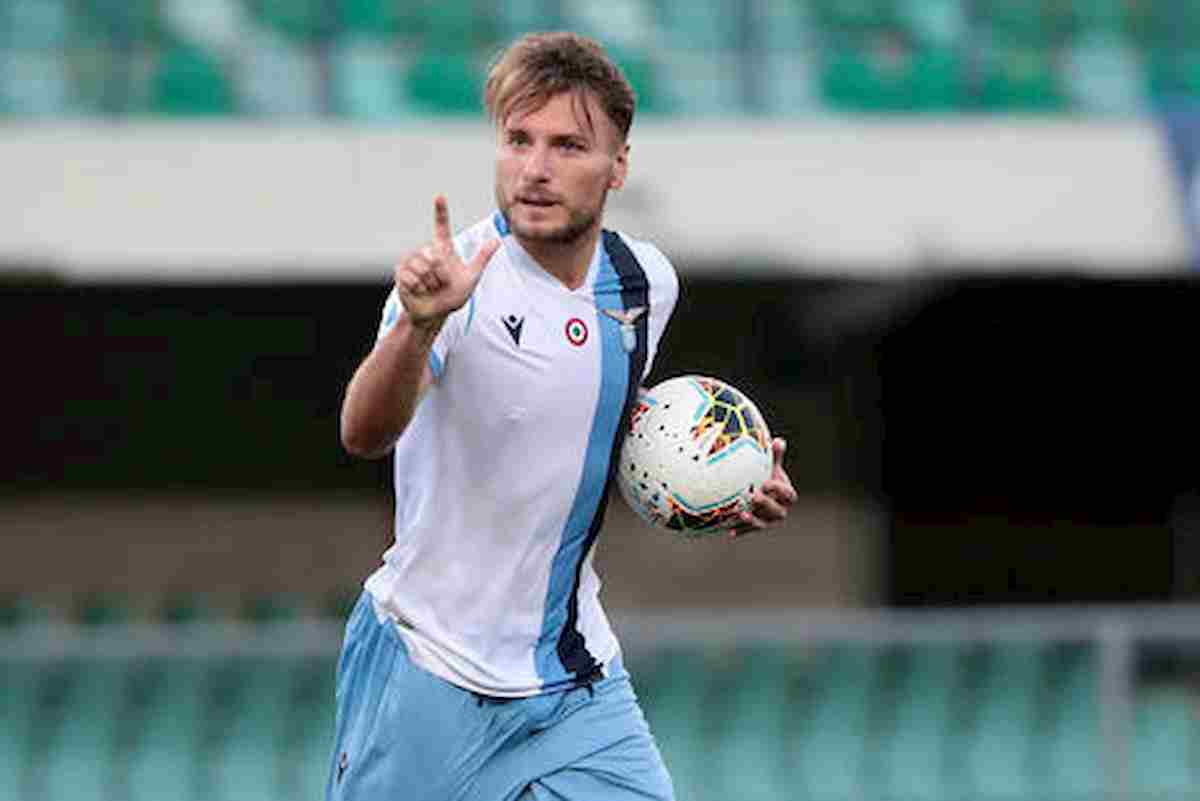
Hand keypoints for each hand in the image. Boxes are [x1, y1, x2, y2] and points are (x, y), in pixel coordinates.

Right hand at [394, 196, 500, 328]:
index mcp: (443, 249)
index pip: (441, 226)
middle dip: (442, 275)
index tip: (440, 196)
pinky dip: (419, 288)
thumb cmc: (453, 295)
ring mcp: (412, 261)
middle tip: (442, 284)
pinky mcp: (401, 272)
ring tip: (430, 288)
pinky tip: (419, 291)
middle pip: (434, 256)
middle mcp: (427, 251)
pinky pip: (411, 277)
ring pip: (422, 267)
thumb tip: (497, 240)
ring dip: (430, 283)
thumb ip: (482, 258)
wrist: (435, 313)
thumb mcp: (471, 277)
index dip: (441, 211)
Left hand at [728, 438, 797, 539]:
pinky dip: (740, 530)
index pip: (788, 494)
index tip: (766, 483)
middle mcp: (780, 510)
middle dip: (766, 504)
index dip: (779, 490)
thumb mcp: (770, 466)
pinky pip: (748, 530)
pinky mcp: (756, 527)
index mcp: (786, 495)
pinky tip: (729, 530)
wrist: (759, 491)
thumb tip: (778, 441)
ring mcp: (769, 521)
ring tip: (741, 513)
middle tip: (753, 496)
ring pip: (763, 524)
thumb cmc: (766, 475)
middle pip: (778, 511)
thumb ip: (774, 456)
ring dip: (753, 521)